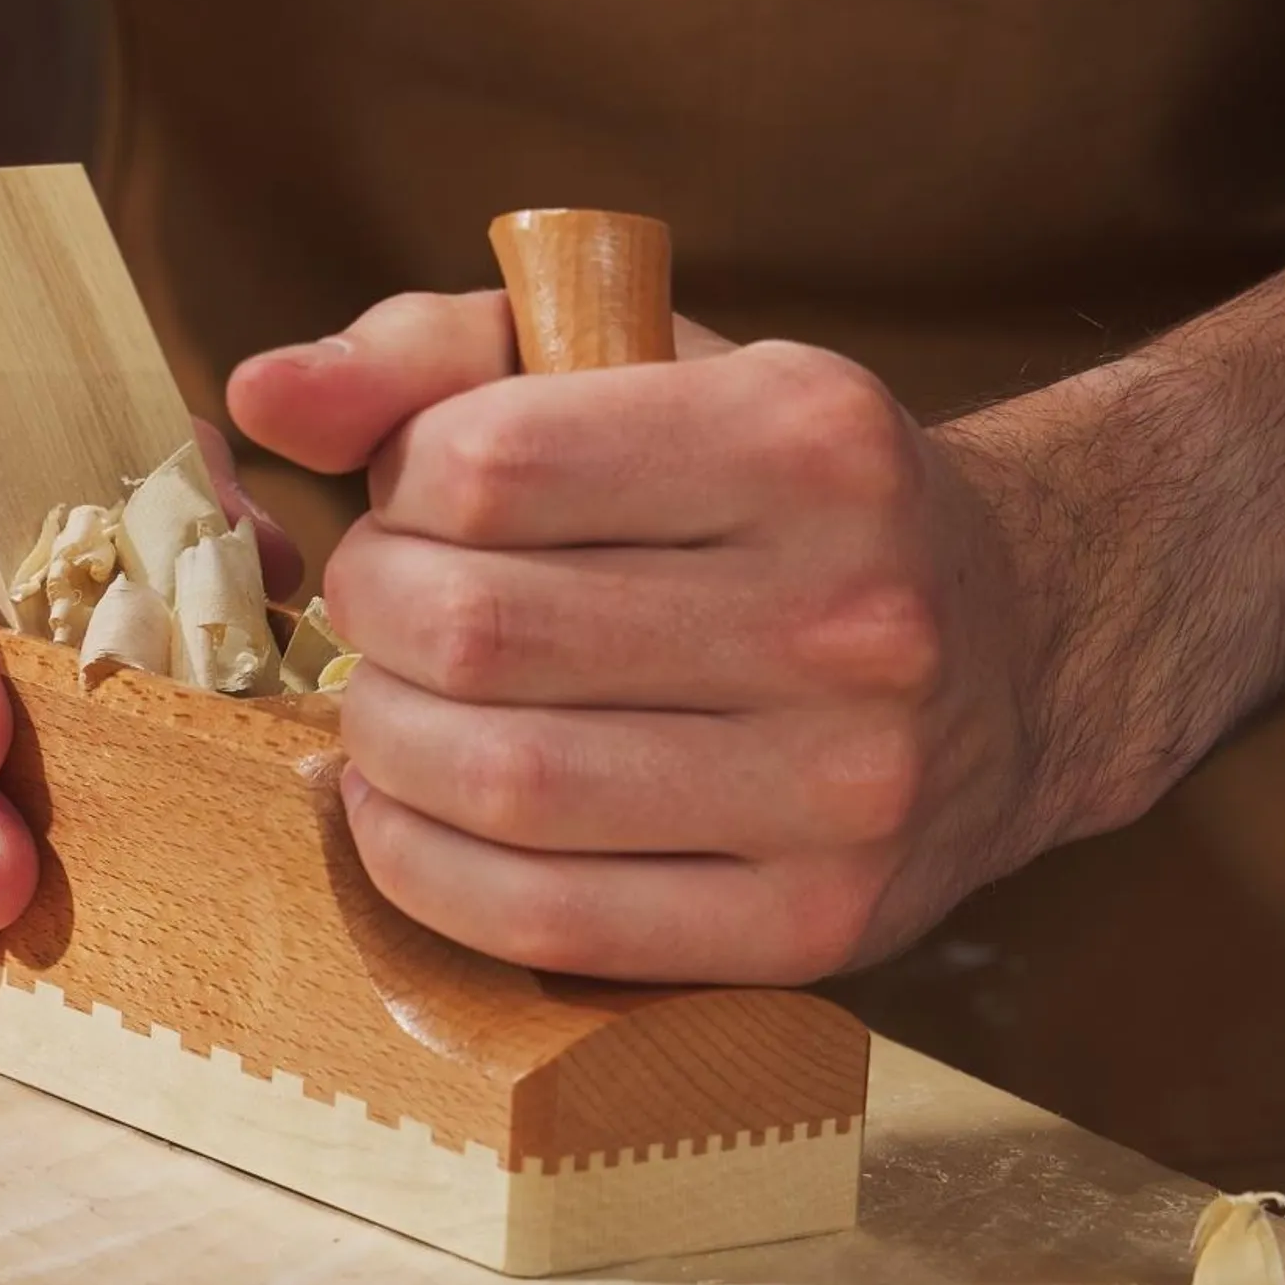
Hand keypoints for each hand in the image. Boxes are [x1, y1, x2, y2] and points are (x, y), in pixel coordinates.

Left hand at [230, 292, 1064, 984]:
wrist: (1022, 653)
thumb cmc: (789, 508)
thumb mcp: (655, 376)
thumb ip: (448, 359)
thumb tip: (262, 395)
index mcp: (804, 439)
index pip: (488, 464)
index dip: (394, 497)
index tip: (407, 515)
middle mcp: (846, 613)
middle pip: (475, 633)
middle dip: (369, 626)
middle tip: (377, 622)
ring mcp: (841, 788)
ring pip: (503, 786)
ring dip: (382, 752)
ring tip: (386, 718)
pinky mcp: (814, 925)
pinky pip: (550, 923)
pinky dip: (427, 872)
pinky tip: (407, 816)